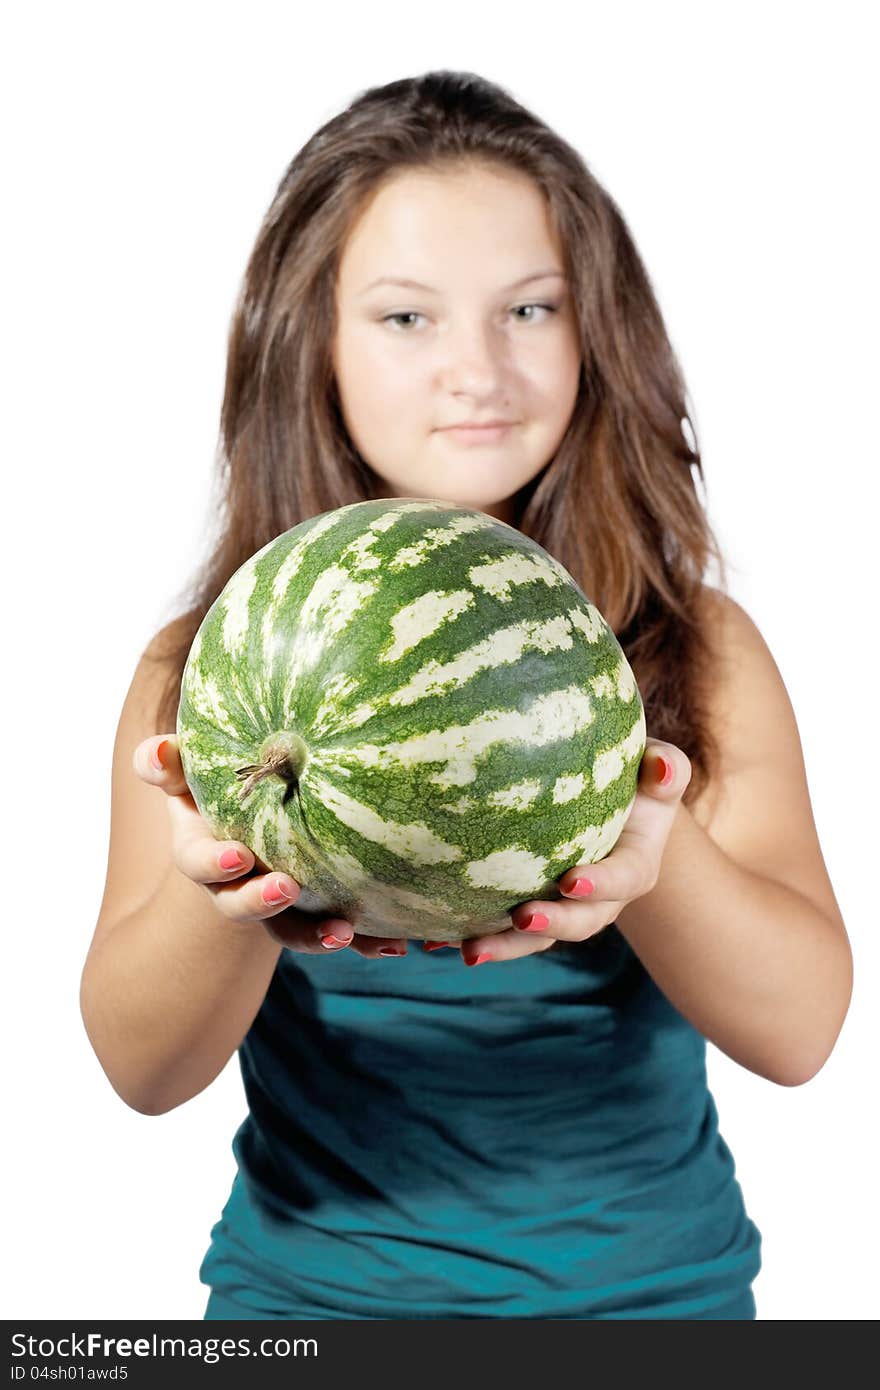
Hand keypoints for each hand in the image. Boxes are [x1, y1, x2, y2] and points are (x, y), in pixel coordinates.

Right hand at [133, 734, 409, 958]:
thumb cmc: (215, 783)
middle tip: (286, 889)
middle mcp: (237, 886)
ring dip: (316, 936)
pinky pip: (337, 930)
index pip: (199, 863)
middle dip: (261, 902)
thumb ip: (165, 762)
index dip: (214, 864)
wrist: (252, 810)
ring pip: (291, 931)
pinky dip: (365, 942)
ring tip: (344, 931)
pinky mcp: (315, 911)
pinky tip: (395, 943)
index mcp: (205, 852)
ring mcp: (277, 903)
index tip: (237, 857)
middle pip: (241, 907)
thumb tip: (158, 750)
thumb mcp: (185, 769)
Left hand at [432, 739, 691, 965]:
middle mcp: (601, 900)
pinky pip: (502, 930)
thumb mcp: (656, 770)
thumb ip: (665, 768)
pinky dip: (469, 935)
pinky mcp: (532, 911)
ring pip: (535, 939)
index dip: (599, 885)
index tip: (569, 881)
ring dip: (504, 947)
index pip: (622, 879)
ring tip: (468, 951)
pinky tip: (431, 941)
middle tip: (521, 919)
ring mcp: (564, 910)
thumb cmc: (636, 780)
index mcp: (635, 867)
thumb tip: (662, 768)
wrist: (616, 809)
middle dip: (551, 925)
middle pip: (580, 923)